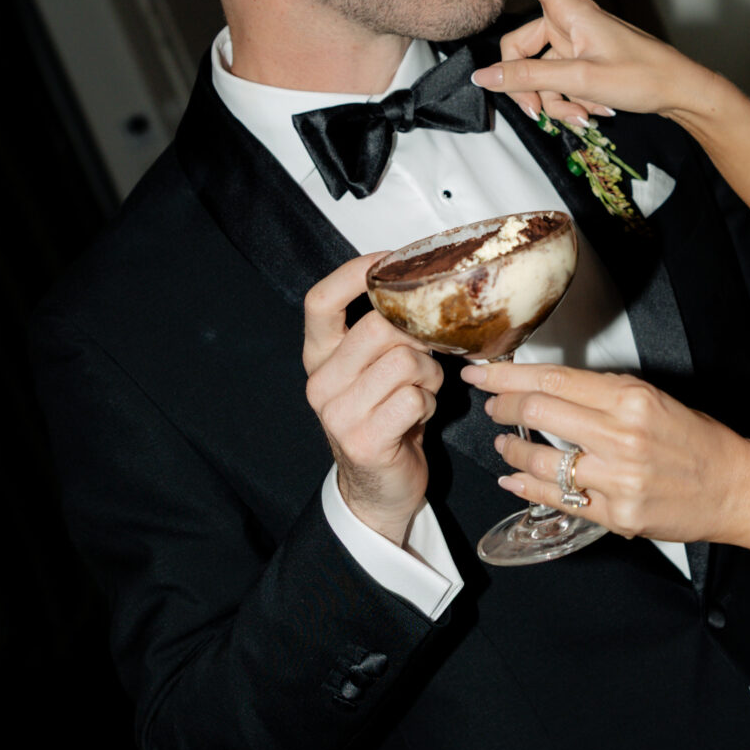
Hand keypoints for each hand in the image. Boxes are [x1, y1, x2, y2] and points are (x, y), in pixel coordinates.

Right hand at [303, 254, 444, 545]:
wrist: (379, 488)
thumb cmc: (387, 416)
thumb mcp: (376, 370)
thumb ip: (385, 332)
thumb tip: (424, 288)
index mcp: (319, 356)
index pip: (320, 301)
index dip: (354, 274)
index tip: (387, 261)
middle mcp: (320, 382)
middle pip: (378, 327)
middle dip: (416, 337)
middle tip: (424, 357)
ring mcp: (337, 414)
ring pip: (404, 361)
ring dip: (429, 375)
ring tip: (422, 390)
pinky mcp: (363, 440)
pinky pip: (414, 397)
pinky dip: (429, 403)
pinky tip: (419, 415)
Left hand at [460, 357, 749, 544]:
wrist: (733, 486)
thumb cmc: (696, 440)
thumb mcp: (653, 398)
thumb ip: (602, 393)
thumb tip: (549, 386)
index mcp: (631, 399)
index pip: (552, 380)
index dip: (508, 376)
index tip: (483, 375)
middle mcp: (622, 436)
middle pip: (539, 412)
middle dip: (503, 406)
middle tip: (491, 405)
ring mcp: (617, 479)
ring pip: (541, 459)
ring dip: (512, 449)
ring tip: (505, 443)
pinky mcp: (616, 514)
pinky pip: (557, 498)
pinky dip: (527, 485)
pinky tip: (514, 477)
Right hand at [470, 0, 724, 132]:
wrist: (679, 92)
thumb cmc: (642, 75)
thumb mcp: (581, 79)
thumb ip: (530, 78)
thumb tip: (485, 76)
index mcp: (570, 11)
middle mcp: (568, 23)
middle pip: (519, 48)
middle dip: (524, 83)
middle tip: (536, 111)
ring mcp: (575, 44)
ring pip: (538, 73)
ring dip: (551, 100)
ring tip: (579, 116)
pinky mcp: (582, 62)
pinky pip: (557, 82)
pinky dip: (567, 101)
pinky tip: (589, 112)